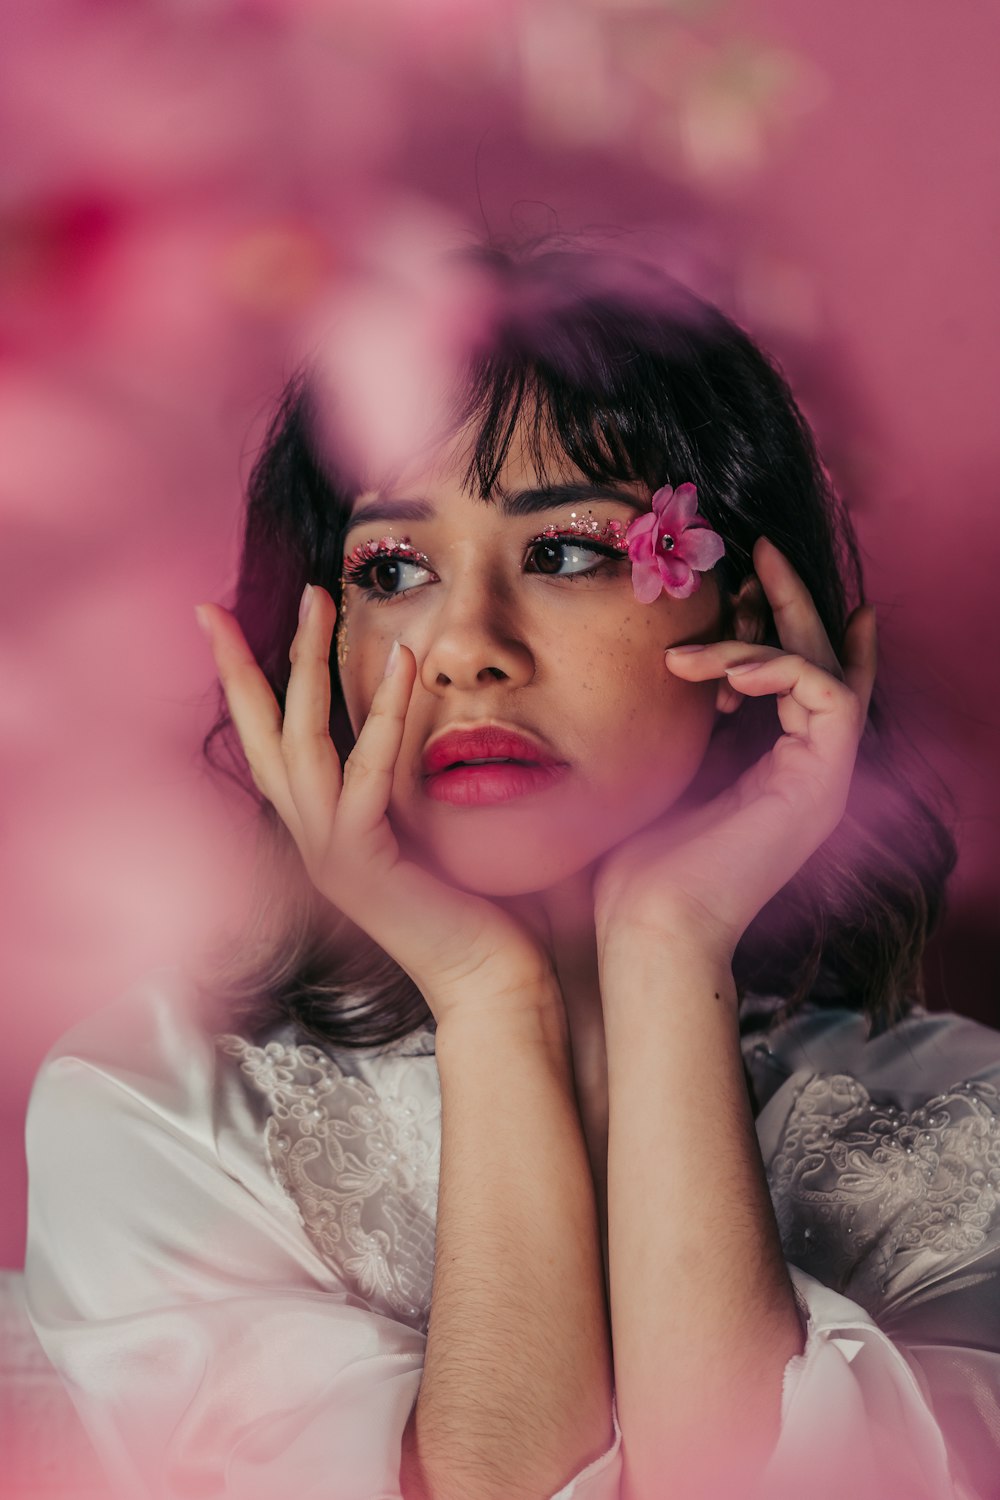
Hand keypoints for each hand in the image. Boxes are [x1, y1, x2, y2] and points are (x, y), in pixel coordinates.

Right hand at [195, 585, 558, 1025]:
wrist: (492, 983)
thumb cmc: (476, 907)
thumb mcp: (429, 827)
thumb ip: (406, 779)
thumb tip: (420, 716)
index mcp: (322, 830)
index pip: (269, 745)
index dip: (241, 685)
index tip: (217, 624)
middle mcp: (311, 840)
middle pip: (260, 736)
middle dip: (238, 663)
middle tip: (213, 602)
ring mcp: (328, 855)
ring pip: (299, 743)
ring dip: (304, 664)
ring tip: (318, 598)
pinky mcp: (362, 866)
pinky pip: (364, 778)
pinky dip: (383, 717)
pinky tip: (405, 662)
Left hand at [592, 536, 877, 961]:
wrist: (648, 927)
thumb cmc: (636, 863)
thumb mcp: (658, 767)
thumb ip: (678, 716)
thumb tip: (664, 656)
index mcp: (770, 768)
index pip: (799, 681)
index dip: (784, 624)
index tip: (754, 576)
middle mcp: (805, 770)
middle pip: (822, 662)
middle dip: (792, 601)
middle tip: (759, 549)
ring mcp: (820, 778)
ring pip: (825, 669)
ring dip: (765, 636)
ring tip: (697, 644)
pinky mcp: (820, 782)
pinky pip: (823, 691)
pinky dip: (774, 666)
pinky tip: (717, 670)